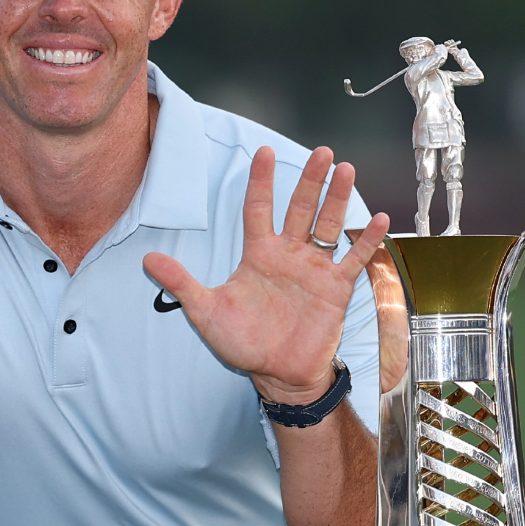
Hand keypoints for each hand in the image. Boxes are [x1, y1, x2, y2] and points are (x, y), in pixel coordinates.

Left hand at [144, 146, 391, 406]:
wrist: (278, 374)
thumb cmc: (243, 344)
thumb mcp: (206, 312)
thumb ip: (181, 283)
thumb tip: (146, 259)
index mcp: (259, 255)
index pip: (258, 209)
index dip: (260, 181)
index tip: (263, 151)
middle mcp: (288, 255)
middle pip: (300, 208)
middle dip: (310, 180)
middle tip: (321, 151)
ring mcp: (314, 269)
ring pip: (327, 225)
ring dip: (336, 198)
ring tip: (346, 170)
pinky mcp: (335, 288)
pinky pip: (353, 259)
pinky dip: (365, 240)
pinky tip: (377, 218)